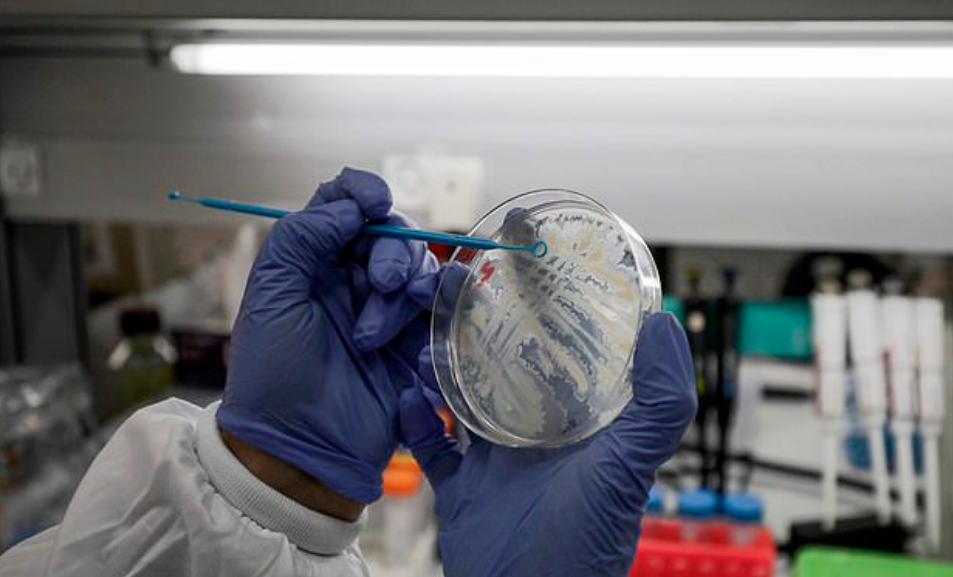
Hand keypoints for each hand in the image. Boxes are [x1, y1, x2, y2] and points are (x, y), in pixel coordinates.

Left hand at [217, 167, 436, 506]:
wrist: (300, 450)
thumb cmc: (274, 374)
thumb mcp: (272, 296)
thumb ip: (303, 237)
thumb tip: (349, 205)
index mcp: (311, 263)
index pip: (342, 204)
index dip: (363, 192)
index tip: (377, 202)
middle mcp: (349, 280)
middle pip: (390, 233)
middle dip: (393, 251)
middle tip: (384, 285)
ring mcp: (383, 311)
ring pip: (417, 269)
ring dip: (408, 289)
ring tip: (378, 335)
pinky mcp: (412, 344)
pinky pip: (438, 310)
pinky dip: (435, 312)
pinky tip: (419, 337)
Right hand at [399, 312, 695, 575]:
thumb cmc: (583, 544)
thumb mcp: (628, 468)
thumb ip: (659, 405)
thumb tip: (667, 324)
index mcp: (581, 428)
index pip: (569, 359)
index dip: (552, 321)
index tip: (530, 279)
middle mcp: (540, 439)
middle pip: (510, 373)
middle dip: (487, 338)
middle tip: (462, 299)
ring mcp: (498, 464)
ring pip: (467, 401)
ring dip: (445, 371)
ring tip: (426, 338)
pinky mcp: (463, 491)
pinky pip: (434, 447)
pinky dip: (416, 421)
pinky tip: (407, 395)